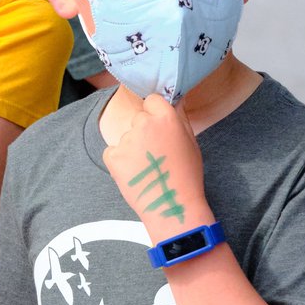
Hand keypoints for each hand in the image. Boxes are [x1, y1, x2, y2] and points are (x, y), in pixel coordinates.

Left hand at [102, 93, 205, 235]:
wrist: (171, 205)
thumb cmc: (187, 175)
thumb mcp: (191, 142)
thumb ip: (180, 117)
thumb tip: (175, 98)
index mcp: (166, 118)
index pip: (152, 100)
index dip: (156, 113)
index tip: (160, 128)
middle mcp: (144, 124)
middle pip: (139, 118)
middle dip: (145, 132)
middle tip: (156, 154)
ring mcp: (126, 140)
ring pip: (127, 137)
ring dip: (133, 148)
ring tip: (147, 168)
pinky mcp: (112, 156)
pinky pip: (113, 152)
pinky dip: (120, 161)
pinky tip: (135, 173)